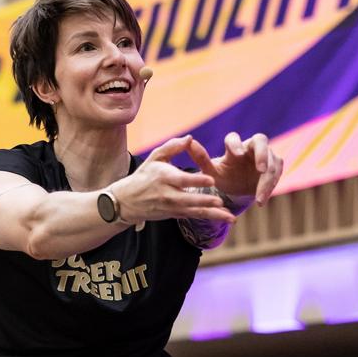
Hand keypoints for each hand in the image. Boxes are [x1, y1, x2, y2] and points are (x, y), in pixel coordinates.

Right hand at [112, 136, 237, 225]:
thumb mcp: (155, 158)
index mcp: (164, 177)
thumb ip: (172, 146)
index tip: (210, 180)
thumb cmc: (144, 176)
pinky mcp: (175, 215)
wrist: (127, 201)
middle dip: (204, 201)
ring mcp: (172, 207)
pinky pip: (195, 217)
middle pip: (188, 199)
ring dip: (213, 214)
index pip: (182, 180)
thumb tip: (190, 138)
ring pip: (195, 211)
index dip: (196, 181)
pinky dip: (210, 217)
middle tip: (220, 201)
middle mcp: (168, 194)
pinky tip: (225, 218)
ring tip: (229, 217)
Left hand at [189, 132, 283, 206]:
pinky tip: (261, 200)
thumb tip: (189, 140)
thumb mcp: (211, 172)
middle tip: (261, 169)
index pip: (234, 138)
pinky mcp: (274, 166)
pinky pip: (277, 173)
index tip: (236, 154)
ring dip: (267, 179)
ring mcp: (265, 155)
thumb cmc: (223, 177)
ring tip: (259, 198)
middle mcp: (250, 147)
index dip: (236, 144)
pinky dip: (270, 187)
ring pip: (272, 161)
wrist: (236, 190)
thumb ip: (201, 158)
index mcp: (233, 146)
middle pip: (261, 140)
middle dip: (262, 154)